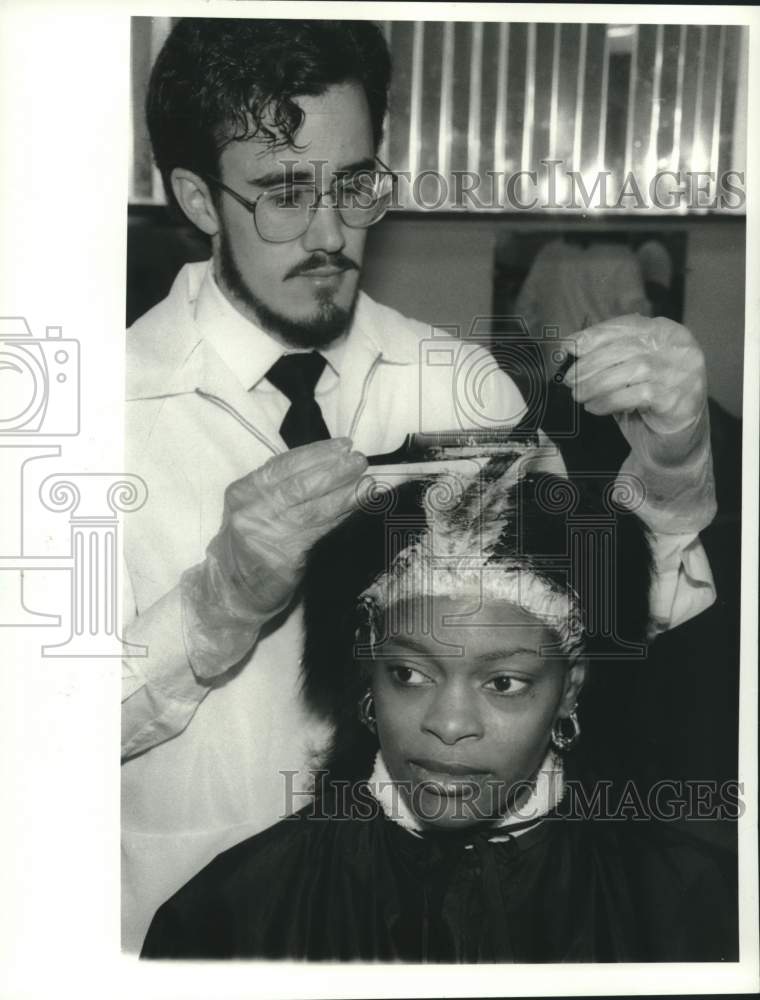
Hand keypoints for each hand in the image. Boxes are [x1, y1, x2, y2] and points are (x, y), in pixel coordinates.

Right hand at [215, 437, 368, 617]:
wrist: (232, 590)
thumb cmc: (250, 543)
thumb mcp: (253, 508)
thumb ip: (279, 486)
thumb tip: (326, 462)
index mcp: (242, 491)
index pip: (283, 465)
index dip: (316, 453)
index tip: (342, 445)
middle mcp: (251, 511)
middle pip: (299, 485)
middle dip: (334, 470)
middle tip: (359, 460)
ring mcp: (267, 535)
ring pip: (313, 508)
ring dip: (345, 494)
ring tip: (367, 483)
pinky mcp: (284, 558)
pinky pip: (319, 532)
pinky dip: (341, 518)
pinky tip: (358, 509)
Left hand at [565, 314, 714, 532]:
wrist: (677, 439)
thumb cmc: (649, 400)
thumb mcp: (629, 371)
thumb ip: (610, 355)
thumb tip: (570, 347)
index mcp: (667, 332)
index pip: (627, 325)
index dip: (595, 335)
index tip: (569, 346)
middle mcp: (679, 348)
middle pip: (626, 348)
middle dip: (591, 363)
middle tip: (570, 380)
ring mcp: (682, 373)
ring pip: (631, 370)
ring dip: (596, 384)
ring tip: (579, 395)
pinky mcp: (677, 399)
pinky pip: (636, 395)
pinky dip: (609, 401)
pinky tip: (595, 407)